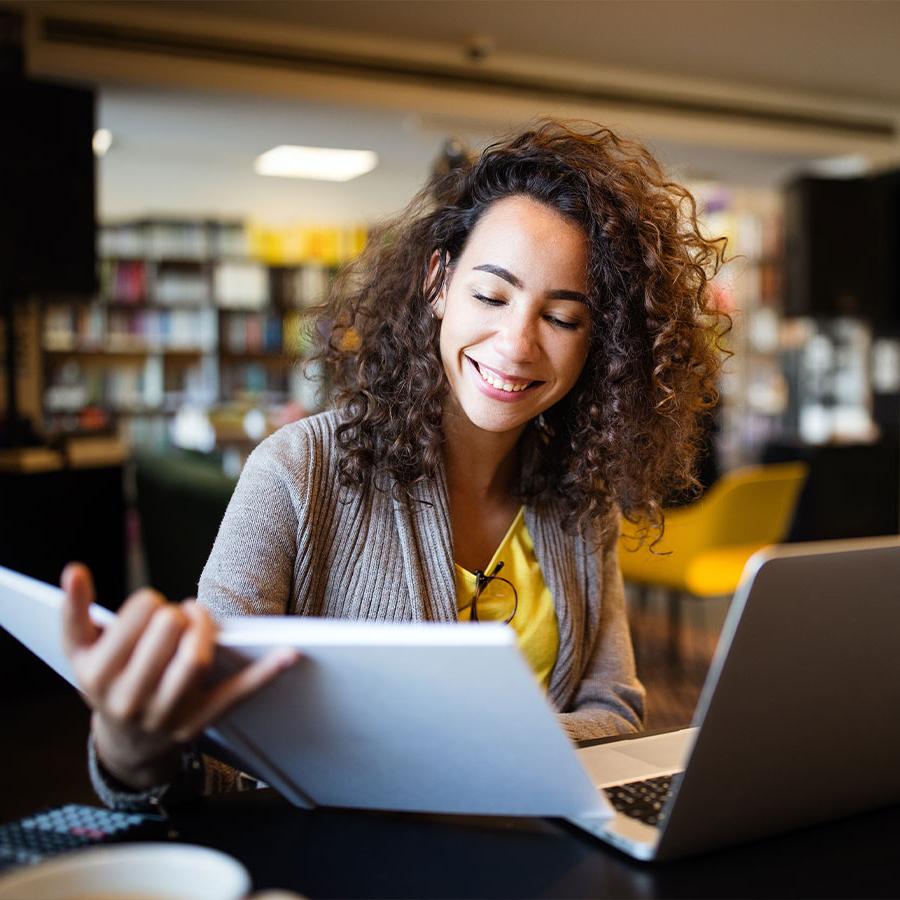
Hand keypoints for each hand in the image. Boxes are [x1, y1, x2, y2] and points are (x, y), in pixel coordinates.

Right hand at [61, 562, 296, 789]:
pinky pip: (235, 694)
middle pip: (168, 634)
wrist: (124, 744)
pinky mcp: (199, 722)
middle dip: (176, 614)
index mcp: (98, 675)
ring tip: (199, 620)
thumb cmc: (106, 679)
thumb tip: (74, 570)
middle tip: (175, 617)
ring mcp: (166, 714)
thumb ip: (73, 610)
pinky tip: (290, 653)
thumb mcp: (79, 650)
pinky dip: (264, 673)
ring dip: (205, 629)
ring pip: (196, 660)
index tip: (150, 607)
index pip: (138, 618)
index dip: (150, 603)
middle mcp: (130, 698)